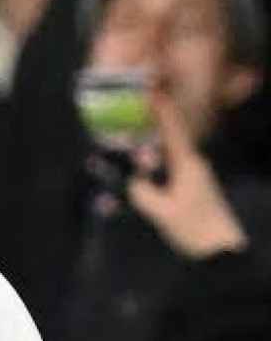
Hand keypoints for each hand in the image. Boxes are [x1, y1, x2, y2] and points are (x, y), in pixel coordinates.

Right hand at [127, 91, 247, 259]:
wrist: (219, 250)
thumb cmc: (194, 228)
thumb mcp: (162, 211)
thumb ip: (142, 192)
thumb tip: (132, 180)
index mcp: (188, 164)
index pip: (172, 129)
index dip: (160, 109)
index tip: (147, 90)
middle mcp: (191, 164)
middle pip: (165, 139)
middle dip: (144, 130)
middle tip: (121, 126)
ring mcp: (192, 176)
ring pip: (164, 154)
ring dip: (146, 150)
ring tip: (123, 148)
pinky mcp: (189, 188)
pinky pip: (166, 169)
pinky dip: (150, 167)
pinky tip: (137, 172)